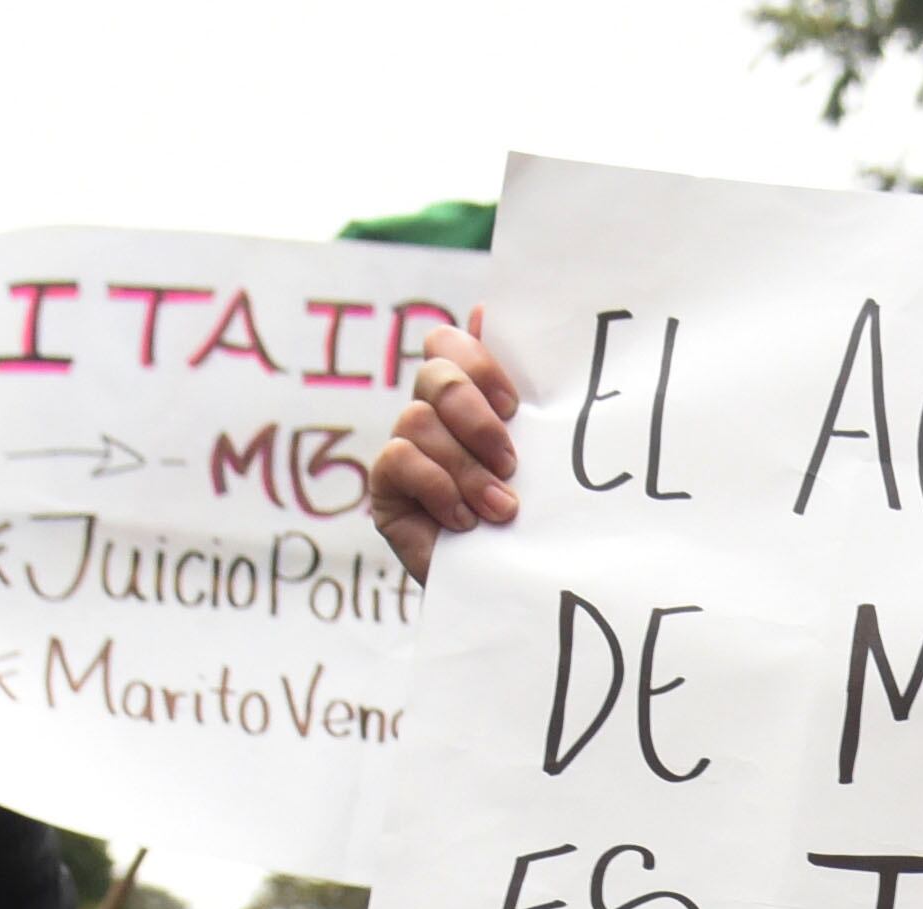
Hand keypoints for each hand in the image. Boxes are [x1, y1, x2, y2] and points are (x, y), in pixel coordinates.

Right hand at [367, 320, 516, 582]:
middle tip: (511, 460)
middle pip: (434, 373)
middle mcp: (432, 414)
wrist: (507, 585)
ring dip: (466, 467)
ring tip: (501, 508)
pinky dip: (437, 486)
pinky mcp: (386, 487)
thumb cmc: (528, 517)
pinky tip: (462, 520)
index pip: (449, 343)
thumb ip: (522, 391)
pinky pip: (400, 459)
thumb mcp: (536, 454)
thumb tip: (486, 308)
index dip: (479, 361)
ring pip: (419, 420)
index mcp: (468, 396)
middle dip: (475, 415)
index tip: (516, 404)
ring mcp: (406, 448)